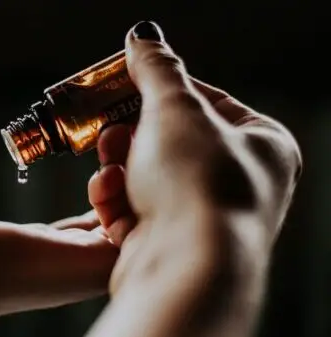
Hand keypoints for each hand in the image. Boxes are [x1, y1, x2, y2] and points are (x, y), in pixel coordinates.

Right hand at [88, 21, 301, 294]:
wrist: (186, 267)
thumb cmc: (197, 183)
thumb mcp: (175, 108)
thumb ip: (157, 69)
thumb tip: (143, 37)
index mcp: (262, 146)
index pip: (208, 101)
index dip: (162, 88)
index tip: (127, 80)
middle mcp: (238, 186)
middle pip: (171, 143)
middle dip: (132, 134)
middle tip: (110, 127)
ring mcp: (202, 219)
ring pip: (147, 179)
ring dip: (120, 167)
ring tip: (108, 161)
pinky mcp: (169, 245)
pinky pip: (137, 212)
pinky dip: (117, 202)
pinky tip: (107, 193)